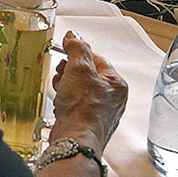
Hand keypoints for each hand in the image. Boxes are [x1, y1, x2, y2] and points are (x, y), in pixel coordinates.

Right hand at [48, 31, 127, 151]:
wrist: (75, 140)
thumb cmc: (82, 109)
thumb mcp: (79, 69)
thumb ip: (77, 49)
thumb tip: (74, 36)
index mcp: (117, 84)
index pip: (96, 58)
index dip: (77, 54)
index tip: (64, 51)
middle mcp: (113, 98)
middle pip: (87, 74)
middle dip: (69, 72)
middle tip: (62, 74)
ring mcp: (101, 111)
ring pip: (79, 89)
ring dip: (65, 86)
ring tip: (60, 91)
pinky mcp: (88, 122)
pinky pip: (75, 104)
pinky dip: (65, 101)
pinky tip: (61, 104)